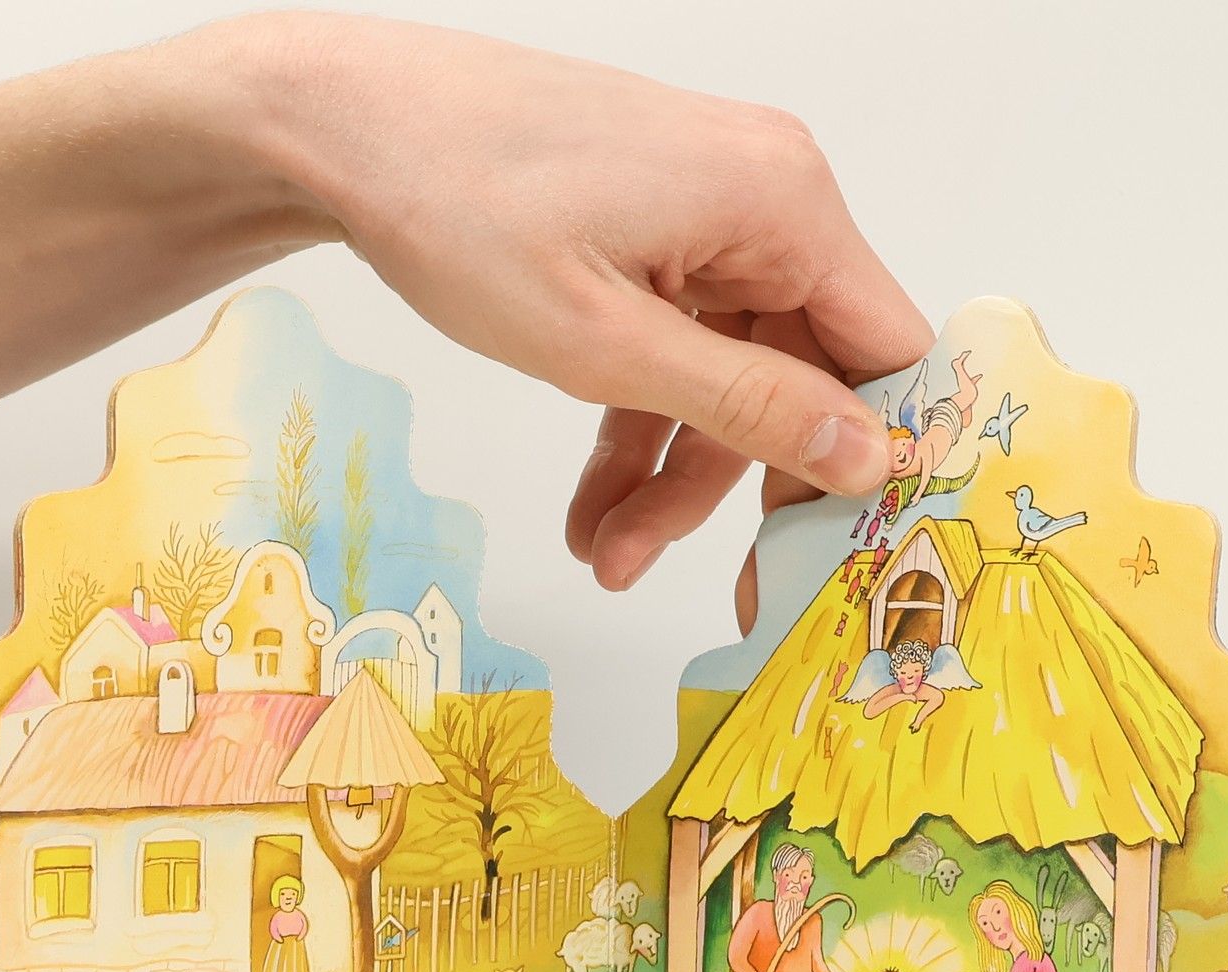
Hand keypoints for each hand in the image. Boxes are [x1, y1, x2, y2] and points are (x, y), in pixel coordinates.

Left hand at [274, 18, 929, 592]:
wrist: (342, 128)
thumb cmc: (458, 208)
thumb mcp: (608, 343)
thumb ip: (746, 405)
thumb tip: (869, 456)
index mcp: (782, 204)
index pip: (885, 352)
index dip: (867, 460)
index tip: (830, 551)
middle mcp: (764, 199)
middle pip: (801, 378)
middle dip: (741, 489)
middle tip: (715, 587)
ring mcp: (707, 216)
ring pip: (730, 379)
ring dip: (672, 476)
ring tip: (606, 553)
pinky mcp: (656, 235)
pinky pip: (677, 351)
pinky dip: (639, 427)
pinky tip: (592, 508)